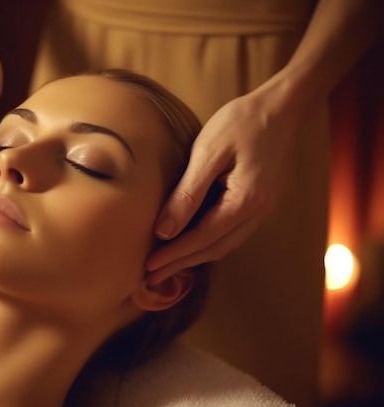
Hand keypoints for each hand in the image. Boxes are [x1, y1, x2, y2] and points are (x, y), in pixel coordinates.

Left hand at [145, 89, 298, 281]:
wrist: (279, 107)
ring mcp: (260, 209)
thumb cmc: (240, 123)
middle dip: (181, 264)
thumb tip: (165, 230)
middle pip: (213, 248)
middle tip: (151, 276)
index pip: (202, 238)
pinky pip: (229, 232)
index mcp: (245, 201)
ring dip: (193, 257)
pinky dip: (207, 243)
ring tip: (165, 266)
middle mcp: (256, 212)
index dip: (174, 255)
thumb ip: (187, 193)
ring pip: (223, 244)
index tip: (149, 267)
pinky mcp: (256, 202)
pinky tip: (190, 244)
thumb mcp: (208, 153)